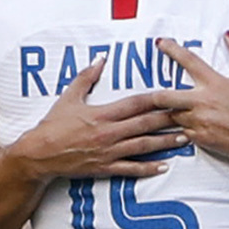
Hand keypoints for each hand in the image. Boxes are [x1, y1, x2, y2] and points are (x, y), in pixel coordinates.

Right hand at [12, 54, 185, 179]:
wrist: (39, 154)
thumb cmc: (53, 125)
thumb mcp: (68, 97)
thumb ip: (86, 77)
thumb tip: (101, 59)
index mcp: (102, 114)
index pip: (135, 103)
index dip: (156, 98)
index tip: (173, 94)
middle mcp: (109, 133)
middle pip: (145, 124)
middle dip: (169, 119)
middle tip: (189, 116)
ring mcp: (108, 152)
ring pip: (143, 146)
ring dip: (165, 142)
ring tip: (184, 139)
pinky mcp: (105, 167)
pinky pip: (131, 169)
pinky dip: (148, 168)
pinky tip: (164, 166)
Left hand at [156, 31, 228, 164]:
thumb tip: (228, 35)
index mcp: (215, 83)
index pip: (187, 61)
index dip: (171, 49)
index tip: (160, 43)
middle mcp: (203, 103)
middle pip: (163, 97)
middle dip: (152, 95)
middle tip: (150, 93)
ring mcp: (200, 123)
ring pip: (171, 116)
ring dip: (169, 112)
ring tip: (163, 112)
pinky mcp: (202, 139)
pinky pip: (182, 133)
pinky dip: (181, 128)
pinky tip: (184, 126)